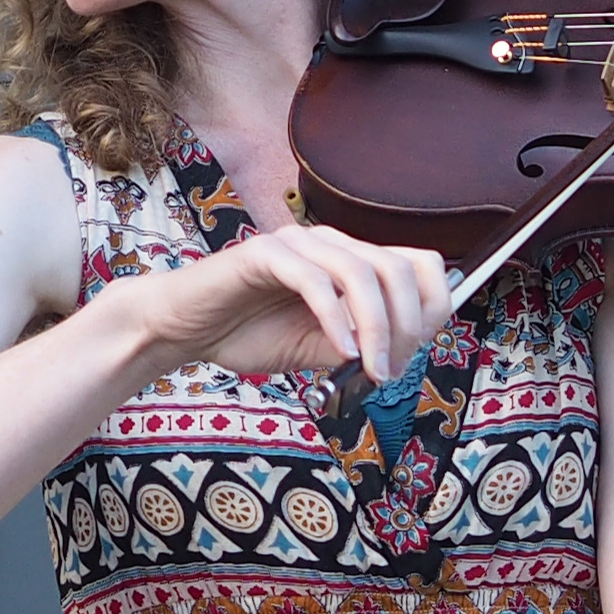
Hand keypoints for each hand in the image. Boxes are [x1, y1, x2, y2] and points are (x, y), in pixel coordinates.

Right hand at [118, 225, 451, 381]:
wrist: (184, 330)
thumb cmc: (248, 335)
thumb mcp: (320, 349)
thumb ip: (361, 344)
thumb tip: (404, 351)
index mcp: (350, 261)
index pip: (420, 265)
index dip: (429, 310)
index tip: (411, 356)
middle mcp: (330, 243)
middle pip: (399, 268)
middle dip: (407, 326)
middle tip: (388, 370)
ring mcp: (298, 243)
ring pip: (363, 272)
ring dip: (377, 328)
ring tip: (370, 368)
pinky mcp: (265, 253)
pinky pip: (315, 281)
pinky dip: (336, 320)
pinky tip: (338, 352)